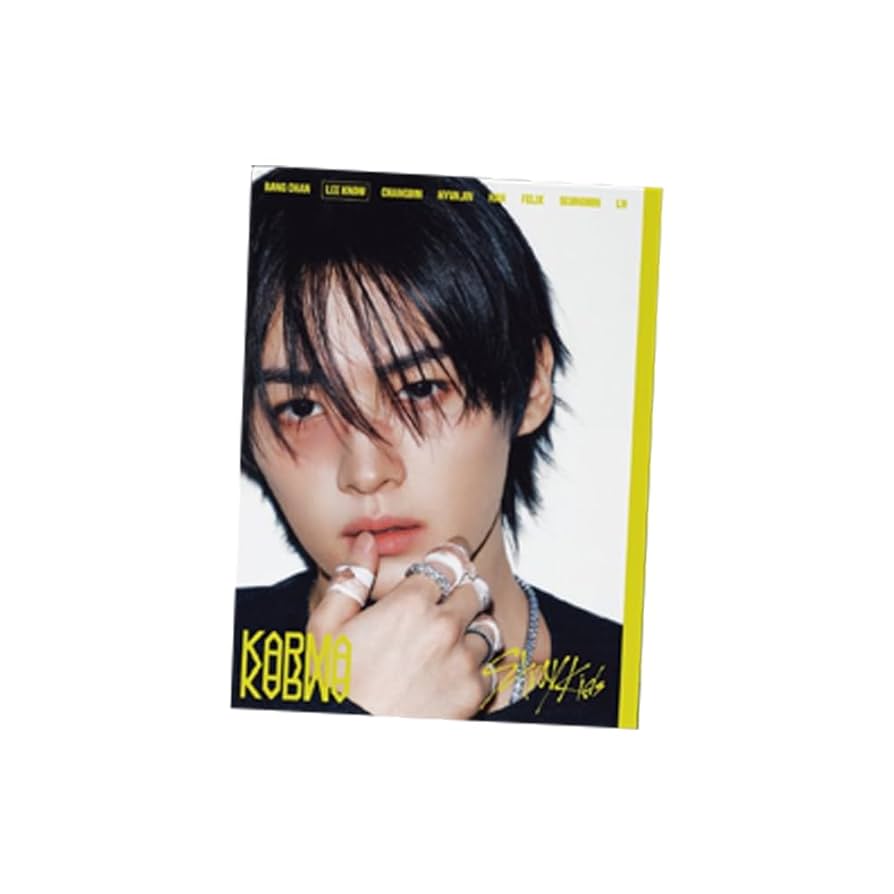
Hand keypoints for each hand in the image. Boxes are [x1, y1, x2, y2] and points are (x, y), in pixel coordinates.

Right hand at [307, 533, 498, 718]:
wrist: (352, 741)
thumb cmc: (335, 690)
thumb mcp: (326, 630)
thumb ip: (351, 580)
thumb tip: (366, 543)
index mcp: (410, 603)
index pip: (449, 559)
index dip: (453, 552)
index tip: (455, 551)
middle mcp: (444, 626)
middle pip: (475, 588)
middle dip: (464, 588)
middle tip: (450, 598)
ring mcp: (464, 660)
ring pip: (488, 627)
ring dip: (474, 628)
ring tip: (452, 640)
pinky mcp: (474, 693)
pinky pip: (491, 668)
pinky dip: (479, 667)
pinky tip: (456, 673)